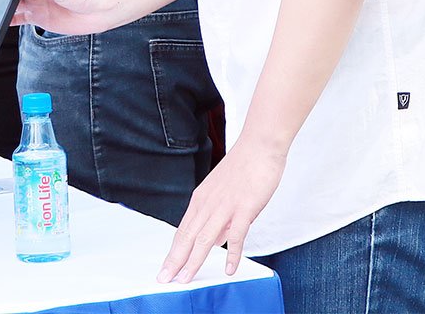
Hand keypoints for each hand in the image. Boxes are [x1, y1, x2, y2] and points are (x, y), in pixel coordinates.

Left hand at [159, 143, 285, 282]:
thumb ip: (218, 217)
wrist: (259, 145)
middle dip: (175, 260)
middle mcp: (208, 203)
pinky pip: (237, 235)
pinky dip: (232, 253)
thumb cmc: (243, 167)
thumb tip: (217, 240)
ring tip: (186, 279)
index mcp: (200, 199)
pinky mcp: (244, 207)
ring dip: (194, 261)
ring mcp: (225, 206)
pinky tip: (230, 268)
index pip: (182, 231)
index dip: (173, 252)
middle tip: (164, 279)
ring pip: (205, 238)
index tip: (166, 268)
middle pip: (187, 237)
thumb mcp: (222, 192)